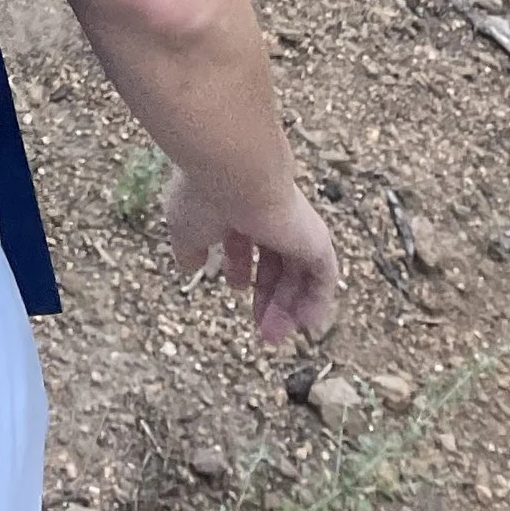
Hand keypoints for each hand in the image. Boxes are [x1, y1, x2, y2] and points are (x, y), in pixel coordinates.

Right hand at [164, 168, 340, 346]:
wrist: (235, 173)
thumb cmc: (203, 194)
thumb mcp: (185, 228)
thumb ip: (189, 249)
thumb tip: (190, 266)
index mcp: (239, 207)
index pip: (247, 240)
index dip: (240, 268)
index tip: (233, 288)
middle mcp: (270, 216)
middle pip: (276, 264)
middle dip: (267, 298)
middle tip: (261, 330)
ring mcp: (296, 228)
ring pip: (298, 274)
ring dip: (287, 309)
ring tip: (273, 337)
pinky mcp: (316, 240)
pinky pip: (323, 279)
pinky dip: (315, 303)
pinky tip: (303, 326)